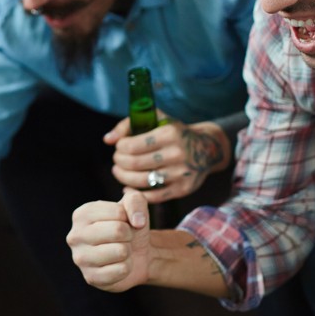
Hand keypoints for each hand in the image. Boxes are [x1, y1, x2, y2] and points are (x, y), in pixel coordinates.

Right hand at [67, 188, 152, 292]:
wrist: (136, 254)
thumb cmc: (130, 226)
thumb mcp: (134, 205)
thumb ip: (135, 201)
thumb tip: (138, 222)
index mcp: (81, 215)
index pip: (118, 212)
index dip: (128, 218)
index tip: (123, 222)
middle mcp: (75, 236)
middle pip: (118, 231)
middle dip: (129, 235)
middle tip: (123, 238)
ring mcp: (80, 259)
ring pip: (121, 251)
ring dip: (128, 251)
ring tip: (120, 251)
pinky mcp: (91, 278)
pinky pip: (122, 270)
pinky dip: (127, 268)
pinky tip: (118, 265)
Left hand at [105, 118, 229, 203]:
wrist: (207, 148)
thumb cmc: (174, 132)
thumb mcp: (156, 119)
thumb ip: (128, 125)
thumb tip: (107, 139)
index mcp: (169, 134)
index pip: (132, 145)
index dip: (120, 147)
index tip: (119, 147)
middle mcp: (177, 154)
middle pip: (134, 164)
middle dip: (119, 162)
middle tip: (117, 160)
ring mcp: (181, 173)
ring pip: (141, 181)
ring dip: (124, 178)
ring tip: (119, 172)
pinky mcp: (183, 189)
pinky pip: (154, 196)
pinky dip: (136, 194)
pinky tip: (128, 188)